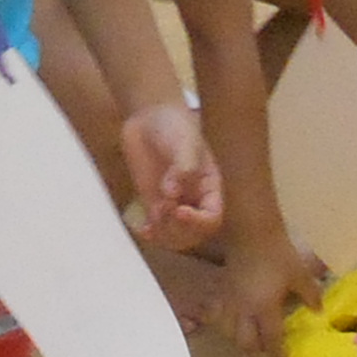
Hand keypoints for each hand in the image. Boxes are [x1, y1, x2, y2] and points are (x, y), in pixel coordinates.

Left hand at [120, 99, 221, 249]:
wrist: (149, 119)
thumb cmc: (174, 126)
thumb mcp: (184, 142)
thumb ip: (184, 166)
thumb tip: (173, 194)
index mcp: (210, 188)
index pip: (212, 218)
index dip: (198, 222)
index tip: (179, 210)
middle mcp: (195, 200)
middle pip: (194, 234)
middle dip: (178, 229)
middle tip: (163, 209)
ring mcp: (174, 204)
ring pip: (175, 237)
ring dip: (164, 233)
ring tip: (154, 214)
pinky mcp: (155, 204)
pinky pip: (157, 230)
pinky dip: (151, 235)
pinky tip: (144, 230)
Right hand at [213, 233, 328, 356]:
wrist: (252, 231)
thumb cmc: (278, 253)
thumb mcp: (300, 274)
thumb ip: (310, 295)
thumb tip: (318, 311)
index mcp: (264, 310)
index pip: (270, 340)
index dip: (277, 353)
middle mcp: (244, 311)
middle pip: (245, 342)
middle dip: (256, 351)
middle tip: (267, 351)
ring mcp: (231, 301)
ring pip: (230, 331)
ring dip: (241, 338)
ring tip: (252, 336)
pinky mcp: (224, 290)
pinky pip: (223, 315)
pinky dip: (230, 322)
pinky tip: (238, 317)